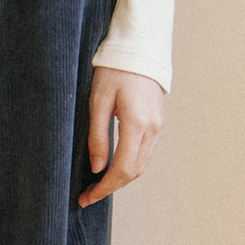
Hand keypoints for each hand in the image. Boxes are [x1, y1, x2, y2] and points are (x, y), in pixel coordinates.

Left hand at [79, 66, 163, 206]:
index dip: (104, 188)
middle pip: (134, 172)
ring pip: (141, 164)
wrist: (138, 47)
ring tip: (98, 182)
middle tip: (88, 193)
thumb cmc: (114, 69)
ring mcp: (157, 126)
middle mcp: (152, 129)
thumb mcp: (98, 100)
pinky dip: (130, 164)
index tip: (86, 196)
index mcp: (137, 124)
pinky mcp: (157, 121)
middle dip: (111, 186)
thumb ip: (98, 135)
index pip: (122, 170)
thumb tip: (98, 168)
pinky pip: (144, 152)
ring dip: (121, 177)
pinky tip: (113, 163)